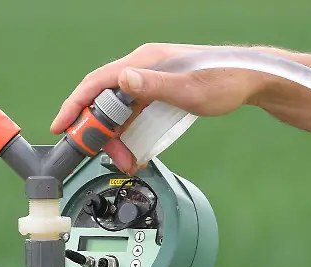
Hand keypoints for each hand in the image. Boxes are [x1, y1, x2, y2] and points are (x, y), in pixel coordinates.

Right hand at [50, 43, 272, 173]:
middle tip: (104, 157)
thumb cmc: (223, 81)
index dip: (74, 105)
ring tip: (126, 161)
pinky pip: (132, 115)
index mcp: (143, 62)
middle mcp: (141, 69)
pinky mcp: (157, 93)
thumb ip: (154, 85)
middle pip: (103, 101)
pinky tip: (135, 152)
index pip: (97, 82)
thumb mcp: (188, 89)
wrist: (249, 80)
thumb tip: (123, 79)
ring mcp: (149, 81)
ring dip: (115, 138)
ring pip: (117, 112)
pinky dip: (129, 134)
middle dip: (98, 132)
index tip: (61, 127)